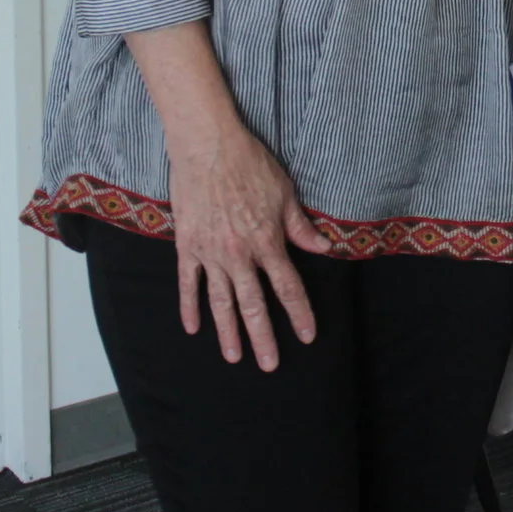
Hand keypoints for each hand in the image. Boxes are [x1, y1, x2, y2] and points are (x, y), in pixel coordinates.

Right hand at [164, 122, 330, 369]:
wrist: (207, 146)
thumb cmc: (250, 165)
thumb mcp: (285, 194)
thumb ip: (301, 227)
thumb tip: (324, 247)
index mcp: (267, 242)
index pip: (287, 287)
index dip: (299, 313)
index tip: (307, 335)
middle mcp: (240, 254)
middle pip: (253, 305)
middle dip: (263, 337)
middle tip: (269, 364)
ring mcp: (211, 253)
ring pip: (221, 302)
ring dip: (228, 332)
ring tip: (234, 357)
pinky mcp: (188, 246)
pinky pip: (189, 283)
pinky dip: (190, 307)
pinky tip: (194, 328)